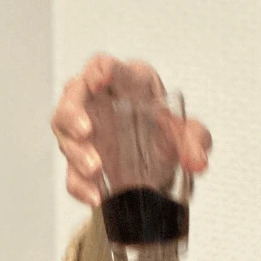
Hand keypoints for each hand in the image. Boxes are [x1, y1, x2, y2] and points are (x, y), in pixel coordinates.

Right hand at [51, 53, 212, 207]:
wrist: (158, 173)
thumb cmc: (167, 137)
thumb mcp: (189, 136)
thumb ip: (196, 141)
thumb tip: (197, 161)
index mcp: (127, 84)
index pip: (106, 66)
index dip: (101, 70)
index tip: (101, 81)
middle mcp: (99, 101)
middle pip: (73, 93)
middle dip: (73, 111)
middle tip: (85, 131)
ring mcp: (84, 131)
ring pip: (63, 130)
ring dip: (75, 150)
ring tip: (95, 169)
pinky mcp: (79, 162)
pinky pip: (70, 172)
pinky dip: (80, 185)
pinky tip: (95, 195)